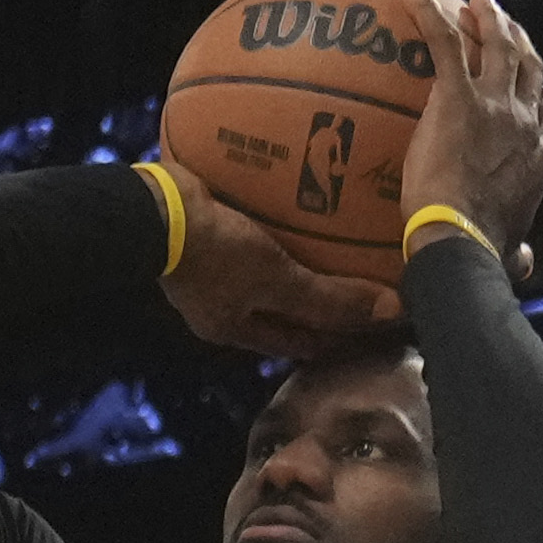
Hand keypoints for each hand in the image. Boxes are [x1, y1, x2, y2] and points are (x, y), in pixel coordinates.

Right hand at [159, 180, 389, 362]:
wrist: (149, 206)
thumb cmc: (212, 253)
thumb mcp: (277, 280)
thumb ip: (331, 299)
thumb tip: (393, 312)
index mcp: (235, 328)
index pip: (302, 343)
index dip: (339, 339)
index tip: (376, 328)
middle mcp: (220, 302)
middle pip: (284, 307)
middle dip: (320, 301)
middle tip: (365, 286)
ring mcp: (206, 265)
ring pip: (265, 268)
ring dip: (297, 259)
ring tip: (337, 243)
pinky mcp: (202, 227)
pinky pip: (249, 227)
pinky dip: (274, 221)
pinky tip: (298, 199)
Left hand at [399, 0, 542, 246]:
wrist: (464, 239)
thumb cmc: (483, 252)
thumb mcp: (511, 254)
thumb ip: (518, 253)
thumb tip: (525, 264)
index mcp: (541, 157)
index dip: (538, 88)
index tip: (529, 77)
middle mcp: (526, 123)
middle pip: (528, 66)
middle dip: (518, 38)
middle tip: (502, 21)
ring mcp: (496, 107)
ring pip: (499, 45)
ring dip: (489, 17)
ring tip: (476, 0)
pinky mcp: (460, 99)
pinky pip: (444, 43)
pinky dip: (429, 13)